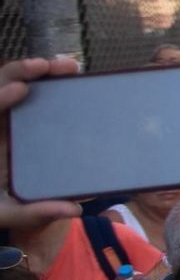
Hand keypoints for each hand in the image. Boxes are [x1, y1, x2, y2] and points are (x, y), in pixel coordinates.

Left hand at [0, 57, 84, 224]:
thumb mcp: (5, 213)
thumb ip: (31, 212)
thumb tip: (73, 208)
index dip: (0, 96)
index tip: (22, 88)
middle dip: (20, 72)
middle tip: (49, 66)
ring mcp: (4, 124)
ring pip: (11, 85)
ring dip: (34, 72)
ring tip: (64, 67)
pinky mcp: (18, 125)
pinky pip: (27, 98)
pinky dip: (43, 84)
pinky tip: (62, 78)